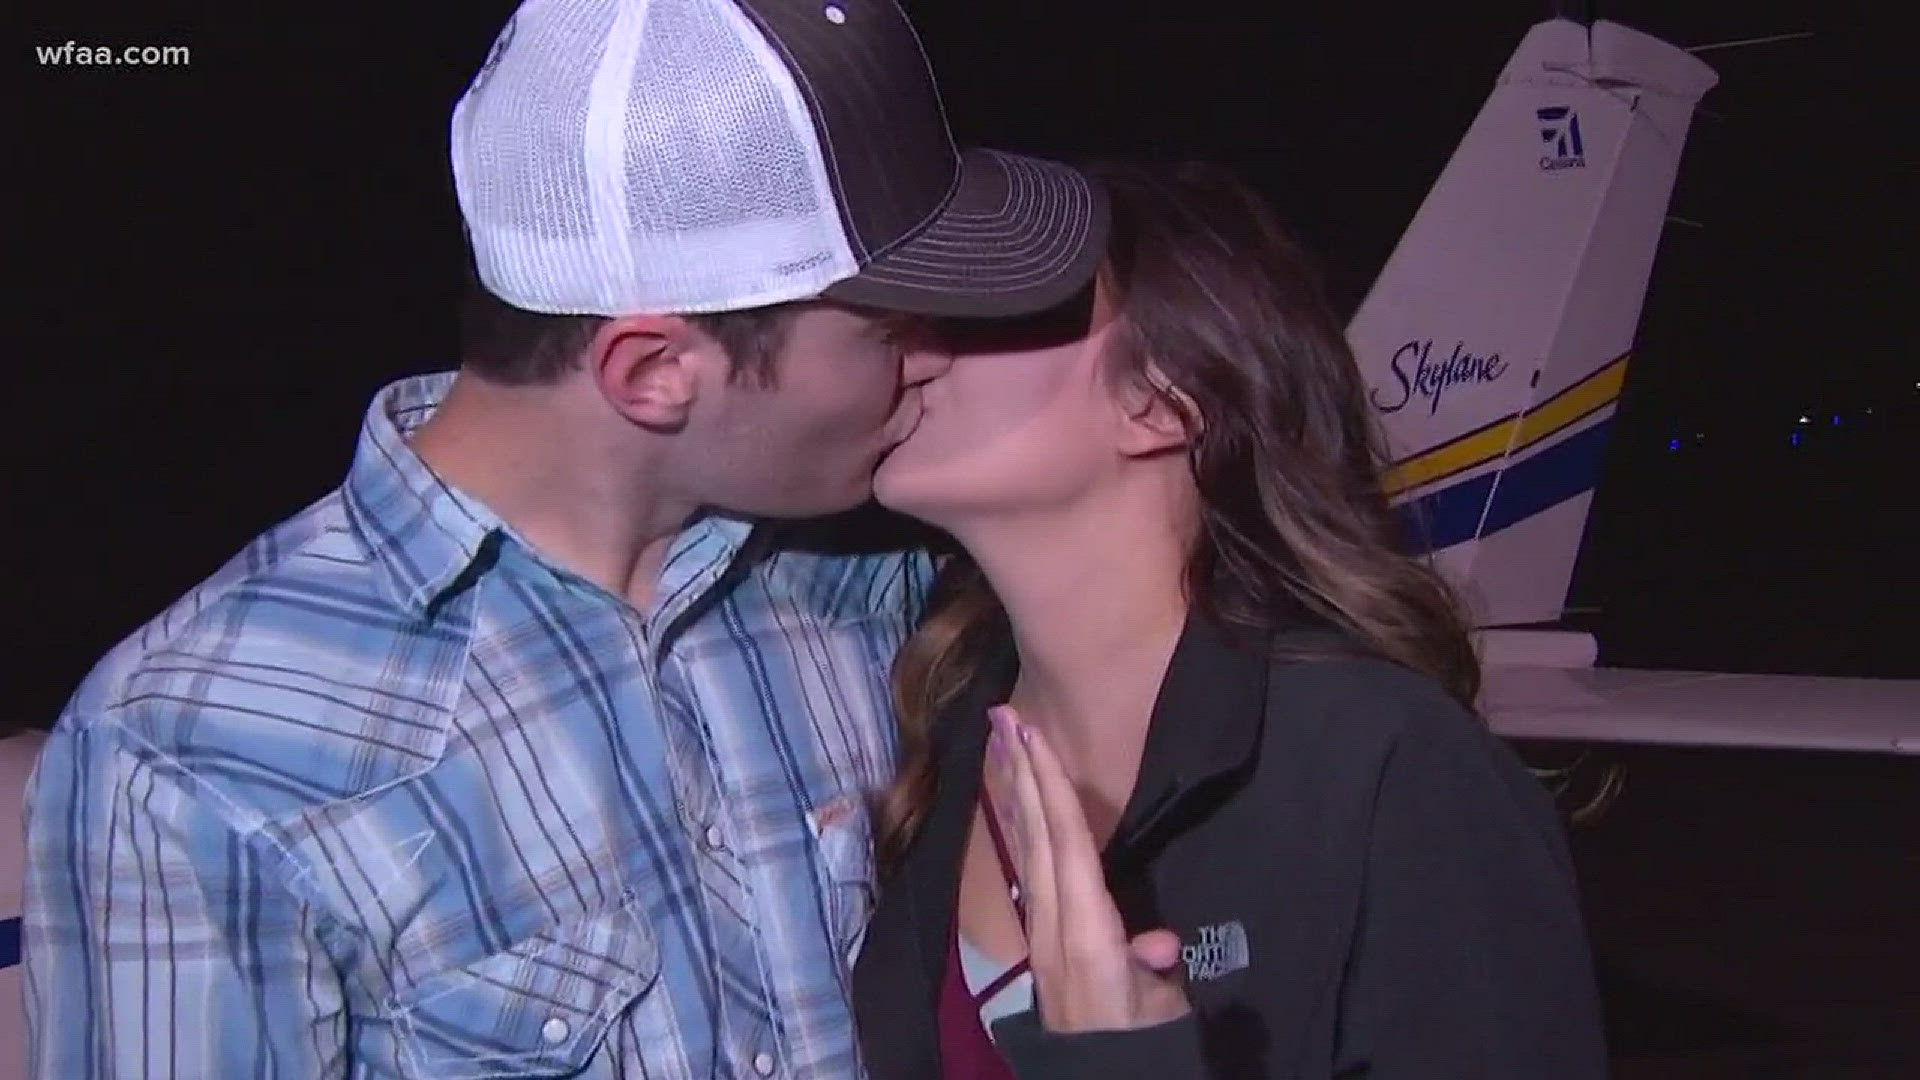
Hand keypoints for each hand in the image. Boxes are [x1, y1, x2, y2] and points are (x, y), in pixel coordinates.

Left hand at [985, 705, 1190, 1033]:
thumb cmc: (1142, 1042)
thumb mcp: (1158, 1002)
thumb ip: (1151, 962)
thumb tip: (1151, 941)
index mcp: (1087, 932)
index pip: (1067, 844)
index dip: (1050, 787)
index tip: (1032, 735)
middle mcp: (1055, 925)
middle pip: (1036, 835)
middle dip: (1021, 773)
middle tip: (1001, 716)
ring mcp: (1043, 934)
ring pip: (1028, 849)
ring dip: (1017, 793)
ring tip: (1005, 745)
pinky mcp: (1043, 944)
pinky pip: (1031, 870)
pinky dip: (1023, 829)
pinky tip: (1018, 809)